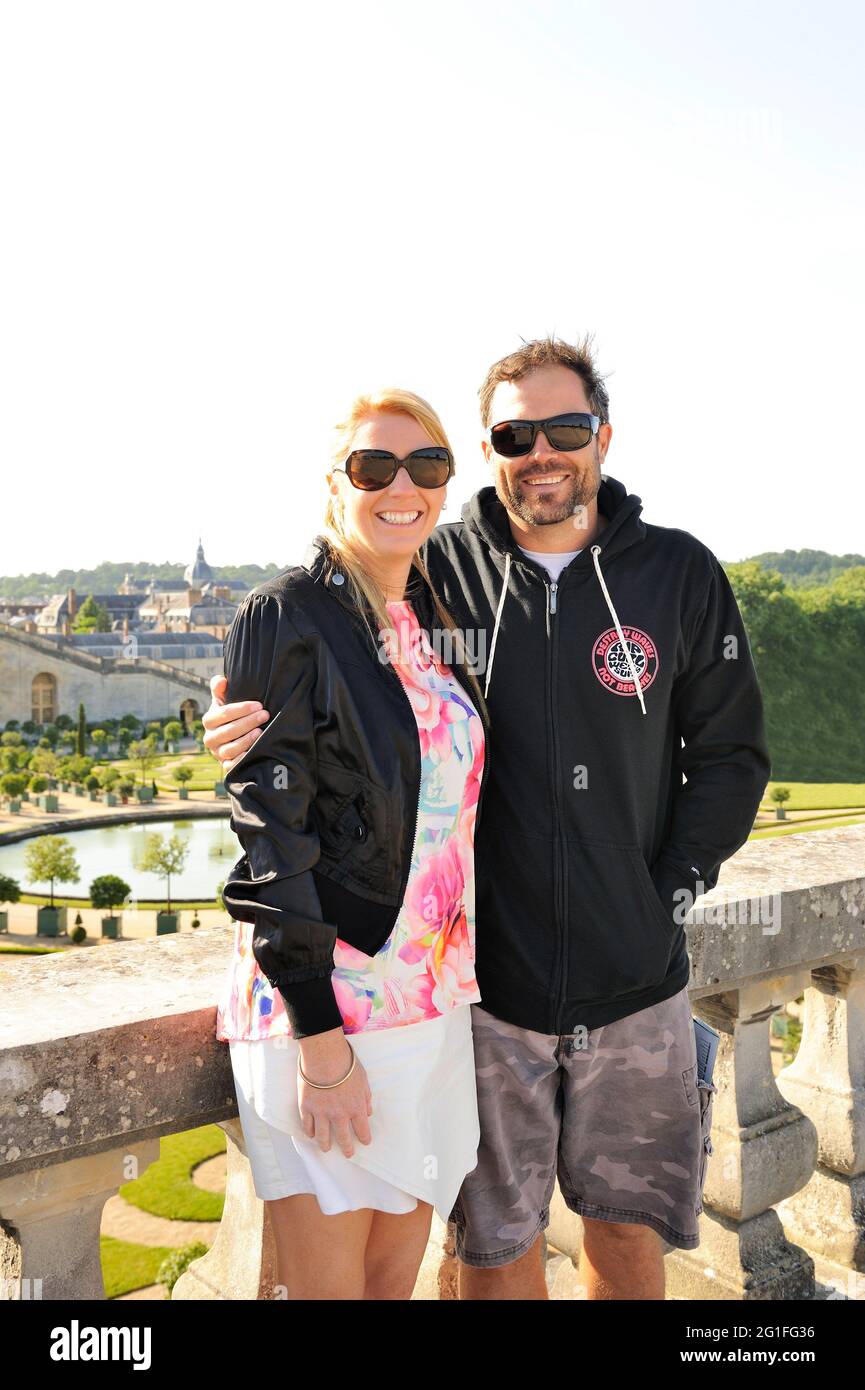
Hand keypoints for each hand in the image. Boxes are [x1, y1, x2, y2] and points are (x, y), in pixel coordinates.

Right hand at [202, 673, 269, 772]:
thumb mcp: (224, 700)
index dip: (241, 709)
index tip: (259, 705)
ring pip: (230, 749)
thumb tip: (222, 680)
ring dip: (246, 740)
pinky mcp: (225, 766)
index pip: (223, 714)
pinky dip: (243, 759)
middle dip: (248, 722)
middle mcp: (209, 738)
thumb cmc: (231, 715)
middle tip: (265, 715)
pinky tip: (255, 752)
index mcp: (208, 721)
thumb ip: (220, 687)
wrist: (234, 737)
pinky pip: (232, 766)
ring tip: (261, 732)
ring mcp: (217, 753)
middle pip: (227, 731)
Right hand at [297, 1029, 373, 1157]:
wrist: (325, 1056)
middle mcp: (339, 1115)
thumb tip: (368, 1111)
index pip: (362, 1130)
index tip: (365, 1142)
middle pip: (343, 1138)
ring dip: (325, 1145)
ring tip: (326, 1149)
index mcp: (356, 1108)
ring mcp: (321, 1113)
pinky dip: (310, 1132)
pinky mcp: (306, 1108)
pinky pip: (307, 1125)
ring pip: (323, 1137)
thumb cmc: (346, 1064)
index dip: (364, 1138)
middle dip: (347, 1148)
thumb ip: (366, 1097)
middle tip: (348, 1154)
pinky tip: (312, 1134)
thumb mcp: (363, 1079)